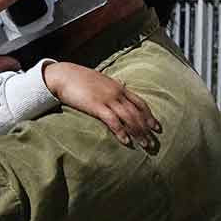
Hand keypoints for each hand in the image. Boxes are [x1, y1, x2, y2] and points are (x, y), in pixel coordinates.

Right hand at [44, 62, 161, 151]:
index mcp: (118, 87)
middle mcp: (116, 93)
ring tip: (144, 144)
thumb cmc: (79, 79)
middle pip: (137, 112)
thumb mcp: (100, 80)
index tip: (157, 127)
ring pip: (129, 118)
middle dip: (147, 128)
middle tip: (153, 143)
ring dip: (138, 132)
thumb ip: (111, 86)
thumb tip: (121, 85)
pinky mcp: (96, 106)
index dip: (150, 116)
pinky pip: (113, 121)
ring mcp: (107, 99)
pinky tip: (126, 141)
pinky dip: (121, 131)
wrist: (63, 75)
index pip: (140, 102)